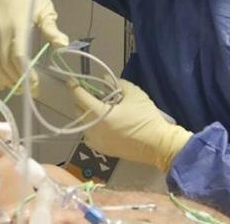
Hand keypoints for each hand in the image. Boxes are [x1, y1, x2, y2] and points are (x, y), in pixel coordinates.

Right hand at [0, 0, 68, 89]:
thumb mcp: (44, 9)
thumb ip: (51, 29)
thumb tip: (62, 44)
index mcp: (18, 26)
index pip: (19, 57)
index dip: (26, 74)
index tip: (35, 85)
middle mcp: (1, 32)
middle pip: (6, 64)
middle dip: (17, 80)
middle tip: (30, 91)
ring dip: (5, 77)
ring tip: (16, 87)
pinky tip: (1, 77)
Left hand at [72, 79, 191, 171]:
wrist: (158, 145)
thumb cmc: (146, 118)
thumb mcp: (135, 94)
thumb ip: (118, 84)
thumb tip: (105, 79)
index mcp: (99, 114)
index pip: (80, 97)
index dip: (74, 87)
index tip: (71, 81)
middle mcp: (93, 128)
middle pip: (78, 111)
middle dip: (81, 100)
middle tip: (92, 94)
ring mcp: (97, 141)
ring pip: (82, 124)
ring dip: (86, 115)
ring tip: (98, 109)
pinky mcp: (102, 149)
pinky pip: (89, 136)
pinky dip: (90, 128)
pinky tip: (100, 124)